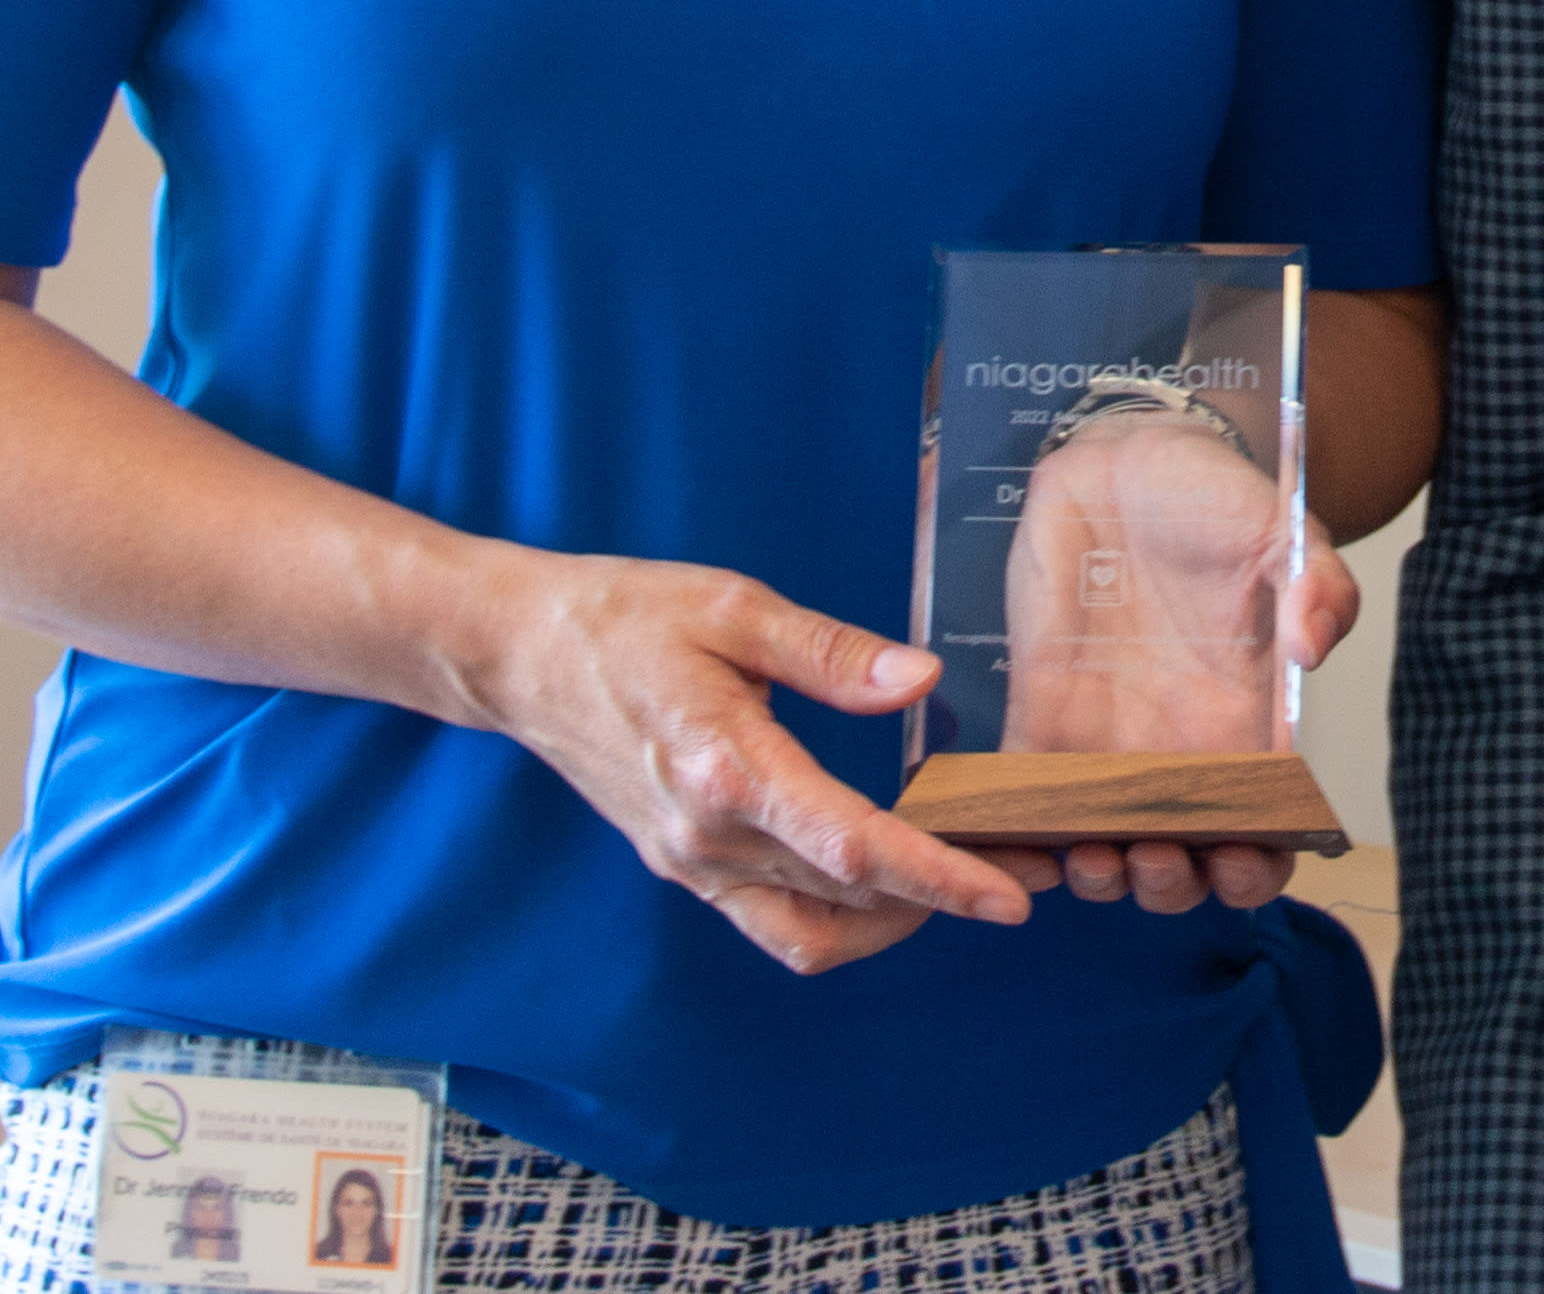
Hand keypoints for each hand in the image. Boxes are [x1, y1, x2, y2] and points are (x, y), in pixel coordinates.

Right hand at [454, 548, 1034, 971]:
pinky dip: (837, 913)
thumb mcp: (734, 608)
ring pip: (809, 934)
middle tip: (1022, 869)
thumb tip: (918, 681)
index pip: (853, 847)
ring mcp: (691, 862)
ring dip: (889, 921)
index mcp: (726, 768)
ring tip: (958, 878)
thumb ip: (832, 652)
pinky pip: (771, 920)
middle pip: (847, 899)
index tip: (1004, 894)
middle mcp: (708, 835)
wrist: (520, 655)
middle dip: (942, 896)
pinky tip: (880, 872)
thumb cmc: (625, 618)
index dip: (938, 877)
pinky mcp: (683, 865)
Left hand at [1039, 518, 1365, 917]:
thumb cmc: (1211, 499)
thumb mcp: (1280, 530)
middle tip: (1157, 853)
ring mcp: (1103, 743)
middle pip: (1180, 862)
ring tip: (1095, 850)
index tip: (1239, 856)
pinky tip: (1019, 847)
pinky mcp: (1038, 720)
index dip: (1255, 868)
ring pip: (1101, 850)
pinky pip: (1020, 802)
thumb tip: (1313, 646)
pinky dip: (1015, 840)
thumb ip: (1316, 585)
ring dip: (1099, 876)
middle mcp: (1175, 752)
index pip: (1262, 831)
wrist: (1124, 456)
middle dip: (1171, 886)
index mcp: (1246, 726)